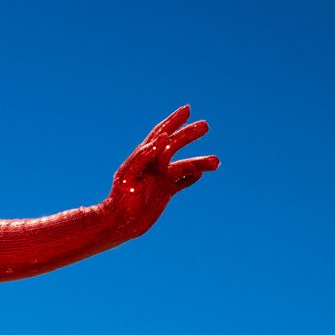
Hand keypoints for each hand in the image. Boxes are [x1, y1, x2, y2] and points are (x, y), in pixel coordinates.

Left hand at [106, 106, 218, 238]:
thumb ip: (142, 157)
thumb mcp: (128, 177)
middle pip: (174, 146)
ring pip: (184, 166)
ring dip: (200, 162)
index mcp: (143, 158)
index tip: (187, 110)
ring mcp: (159, 179)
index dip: (172, 121)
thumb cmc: (120, 200)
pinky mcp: (164, 193)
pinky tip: (201, 174)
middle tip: (205, 125)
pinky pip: (181, 182)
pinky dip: (191, 178)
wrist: (118, 225)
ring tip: (216, 162)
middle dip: (189, 135)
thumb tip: (161, 139)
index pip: (160, 135)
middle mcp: (153, 166)